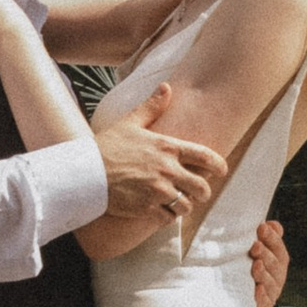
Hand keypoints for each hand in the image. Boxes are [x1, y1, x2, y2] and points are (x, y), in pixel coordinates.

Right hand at [94, 80, 230, 228]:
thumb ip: (151, 107)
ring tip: (176, 203)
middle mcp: (167, 169)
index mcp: (167, 147)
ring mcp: (158, 190)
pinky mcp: (147, 208)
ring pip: (187, 206)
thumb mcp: (130, 122)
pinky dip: (167, 217)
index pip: (206, 157)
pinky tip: (160, 211)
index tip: (221, 171)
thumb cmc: (107, 147)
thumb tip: (167, 87)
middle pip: (202, 188)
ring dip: (183, 206)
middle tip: (197, 193)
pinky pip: (169, 218)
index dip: (219, 166)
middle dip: (202, 193)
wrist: (85, 172)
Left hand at [249, 216, 288, 306]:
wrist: (233, 299)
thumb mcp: (253, 253)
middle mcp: (276, 278)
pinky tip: (258, 290)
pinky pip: (264, 303)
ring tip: (256, 266)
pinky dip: (261, 296)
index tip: (262, 228)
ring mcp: (270, 293)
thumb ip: (265, 239)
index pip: (279, 249)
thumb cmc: (244, 270)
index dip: (272, 238)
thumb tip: (272, 224)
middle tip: (255, 246)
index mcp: (276, 263)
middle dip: (266, 254)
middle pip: (277, 265)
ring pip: (271, 283)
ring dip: (264, 273)